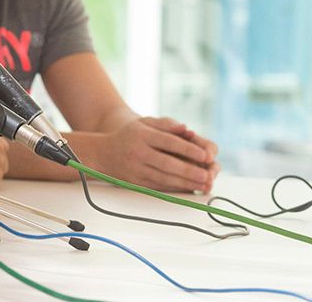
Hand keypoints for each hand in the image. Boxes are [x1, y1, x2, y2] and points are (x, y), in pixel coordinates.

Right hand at [102, 116, 218, 192]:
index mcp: (142, 135)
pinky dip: (175, 189)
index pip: (168, 142)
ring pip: (164, 178)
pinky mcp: (135, 182)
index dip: (188, 149)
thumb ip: (166, 124)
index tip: (206, 155)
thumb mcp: (144, 123)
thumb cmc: (129, 136)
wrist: (102, 153)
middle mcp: (138, 152)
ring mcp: (136, 169)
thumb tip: (186, 129)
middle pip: (167, 163)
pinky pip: (158, 187)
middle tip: (208, 175)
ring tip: (204, 184)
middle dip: (190, 170)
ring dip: (186, 183)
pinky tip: (189, 189)